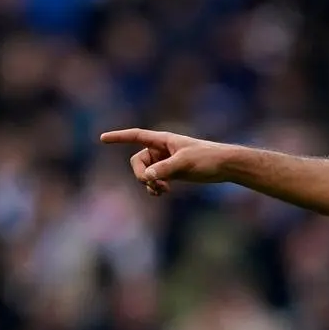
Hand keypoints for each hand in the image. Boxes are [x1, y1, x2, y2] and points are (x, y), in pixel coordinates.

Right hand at [100, 128, 234, 196]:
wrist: (226, 166)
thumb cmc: (207, 158)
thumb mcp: (185, 163)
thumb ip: (165, 169)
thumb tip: (147, 177)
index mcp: (163, 140)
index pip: (136, 136)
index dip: (119, 137)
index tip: (102, 138)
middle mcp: (161, 150)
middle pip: (138, 161)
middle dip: (141, 174)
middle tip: (152, 184)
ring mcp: (166, 162)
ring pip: (145, 173)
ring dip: (149, 183)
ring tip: (162, 190)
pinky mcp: (172, 173)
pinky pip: (154, 180)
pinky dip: (155, 187)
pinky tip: (162, 193)